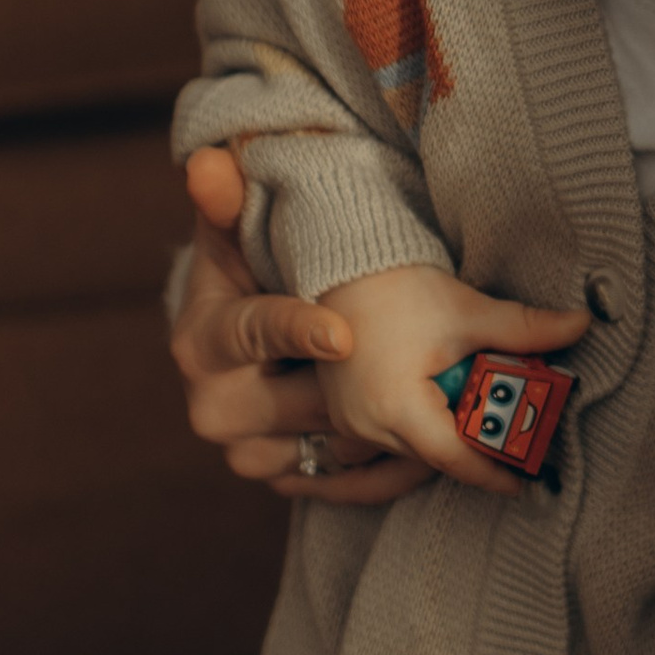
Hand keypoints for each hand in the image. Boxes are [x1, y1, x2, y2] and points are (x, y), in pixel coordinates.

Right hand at [173, 147, 410, 506]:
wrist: (239, 336)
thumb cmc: (246, 270)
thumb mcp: (234, 232)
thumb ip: (226, 202)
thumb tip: (206, 166)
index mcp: (202, 343)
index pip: (251, 334)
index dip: (296, 331)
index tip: (342, 334)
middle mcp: (217, 408)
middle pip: (306, 402)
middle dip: (365, 389)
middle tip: (436, 377)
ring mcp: (249, 453)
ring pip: (331, 451)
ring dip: (390, 436)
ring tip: (451, 416)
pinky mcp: (283, 480)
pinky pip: (342, 488)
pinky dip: (389, 474)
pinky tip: (435, 457)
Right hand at [314, 263, 586, 500]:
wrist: (345, 264)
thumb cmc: (401, 288)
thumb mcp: (469, 312)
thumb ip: (526, 330)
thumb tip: (581, 326)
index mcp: (397, 407)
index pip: (454, 458)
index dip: (492, 472)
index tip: (524, 481)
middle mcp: (366, 425)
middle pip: (434, 456)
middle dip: (476, 452)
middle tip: (517, 443)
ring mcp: (349, 421)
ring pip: (411, 449)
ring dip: (446, 437)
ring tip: (484, 418)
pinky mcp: (343, 411)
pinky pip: (388, 437)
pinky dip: (421, 427)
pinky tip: (444, 406)